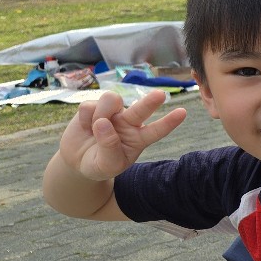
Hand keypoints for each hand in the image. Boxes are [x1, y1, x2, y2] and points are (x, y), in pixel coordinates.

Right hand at [57, 89, 186, 180]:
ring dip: (102, 113)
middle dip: (150, 102)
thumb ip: (108, 148)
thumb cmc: (99, 164)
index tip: (183, 112)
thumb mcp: (107, 166)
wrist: (77, 160)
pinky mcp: (93, 106)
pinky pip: (89, 106)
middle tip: (161, 95)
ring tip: (94, 128)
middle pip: (141, 109)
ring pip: (112, 100)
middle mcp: (129, 122)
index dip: (168, 122)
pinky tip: (85, 127)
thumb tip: (102, 123)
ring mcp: (112, 112)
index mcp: (139, 138)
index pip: (156, 131)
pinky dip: (84, 118)